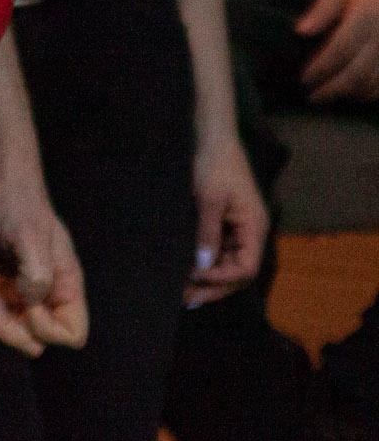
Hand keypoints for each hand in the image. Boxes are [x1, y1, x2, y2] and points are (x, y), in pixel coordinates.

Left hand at [0, 170, 88, 355]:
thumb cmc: (18, 208)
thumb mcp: (31, 239)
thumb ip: (37, 276)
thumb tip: (30, 305)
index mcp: (66, 287)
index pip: (73, 335)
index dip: (50, 330)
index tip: (29, 304)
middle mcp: (48, 295)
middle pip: (41, 339)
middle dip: (18, 331)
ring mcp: (24, 292)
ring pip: (18, 331)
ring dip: (0, 322)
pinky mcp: (3, 286)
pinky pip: (0, 316)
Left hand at [188, 133, 269, 305]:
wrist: (214, 140)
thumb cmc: (214, 166)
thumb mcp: (209, 200)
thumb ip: (207, 233)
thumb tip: (202, 266)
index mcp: (255, 228)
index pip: (246, 268)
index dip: (222, 278)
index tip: (194, 277)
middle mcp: (252, 233)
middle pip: (239, 272)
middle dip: (215, 287)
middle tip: (186, 300)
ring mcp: (241, 230)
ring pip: (230, 265)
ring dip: (210, 279)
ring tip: (184, 292)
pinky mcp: (228, 225)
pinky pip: (222, 252)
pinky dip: (208, 264)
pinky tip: (189, 272)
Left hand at [298, 0, 378, 101]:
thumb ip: (322, 10)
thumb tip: (301, 32)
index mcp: (367, 15)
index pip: (341, 49)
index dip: (321, 67)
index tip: (304, 79)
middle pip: (358, 72)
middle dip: (333, 89)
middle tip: (312, 96)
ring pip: (374, 83)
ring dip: (350, 94)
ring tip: (329, 94)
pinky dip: (370, 93)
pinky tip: (353, 93)